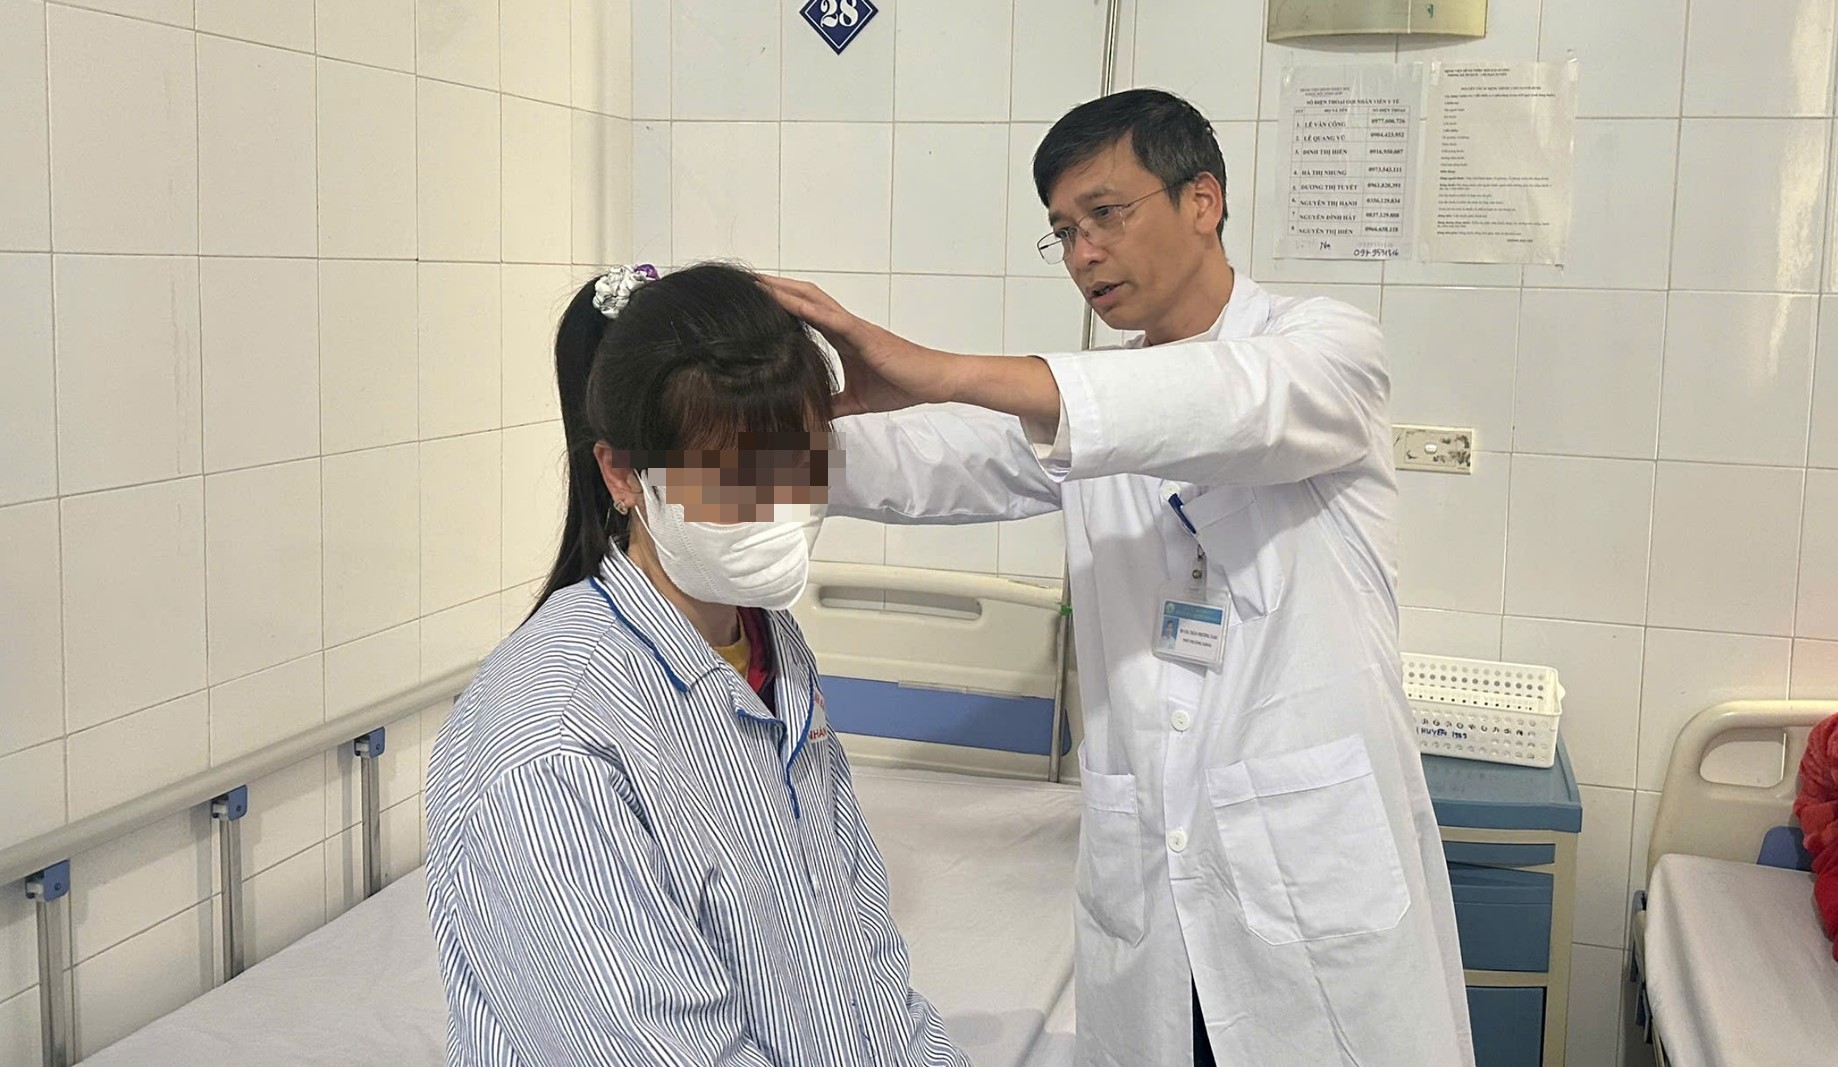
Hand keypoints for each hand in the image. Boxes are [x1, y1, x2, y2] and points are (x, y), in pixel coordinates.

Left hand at [761, 276, 957, 416]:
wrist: (933, 382)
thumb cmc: (902, 385)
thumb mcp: (856, 401)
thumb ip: (834, 405)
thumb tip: (813, 416)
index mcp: (842, 338)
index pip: (804, 315)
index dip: (779, 305)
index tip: (752, 301)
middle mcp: (844, 326)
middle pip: (803, 299)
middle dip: (774, 290)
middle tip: (745, 282)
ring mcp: (853, 327)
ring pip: (813, 301)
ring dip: (784, 290)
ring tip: (757, 283)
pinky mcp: (864, 335)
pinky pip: (832, 318)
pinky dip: (809, 309)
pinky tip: (788, 302)